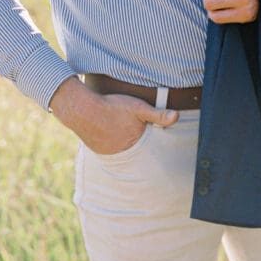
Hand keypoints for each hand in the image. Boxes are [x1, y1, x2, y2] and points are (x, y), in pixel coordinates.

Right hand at [49, 76, 177, 153]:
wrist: (82, 110)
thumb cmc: (112, 107)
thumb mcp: (138, 107)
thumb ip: (158, 114)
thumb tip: (177, 117)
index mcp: (135, 144)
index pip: (148, 146)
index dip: (149, 139)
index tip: (151, 137)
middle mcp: (122, 153)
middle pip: (134, 148)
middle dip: (136, 142)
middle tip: (132, 131)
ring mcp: (108, 153)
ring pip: (121, 149)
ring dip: (122, 143)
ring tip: (121, 130)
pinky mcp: (97, 150)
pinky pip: (108, 148)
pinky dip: (111, 142)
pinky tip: (109, 132)